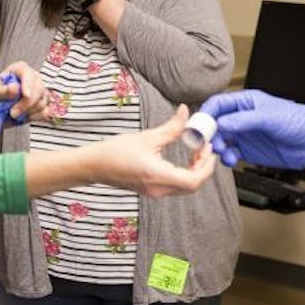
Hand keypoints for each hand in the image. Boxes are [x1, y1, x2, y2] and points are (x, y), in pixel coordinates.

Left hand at [0, 62, 48, 124]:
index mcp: (19, 69)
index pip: (28, 74)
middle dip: (27, 104)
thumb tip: (15, 88)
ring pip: (42, 102)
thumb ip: (2, 91)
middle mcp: (33, 78)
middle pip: (39, 89)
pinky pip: (45, 111)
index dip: (28, 84)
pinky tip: (24, 117)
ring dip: (28, 111)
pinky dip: (35, 117)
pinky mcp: (43, 103)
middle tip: (12, 113)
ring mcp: (40, 91)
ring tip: (14, 115)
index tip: (26, 95)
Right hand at [85, 106, 217, 196]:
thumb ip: (171, 127)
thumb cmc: (116, 151)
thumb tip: (186, 112)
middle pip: (192, 186)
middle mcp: (159, 189)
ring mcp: (155, 192)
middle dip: (203, 167)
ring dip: (195, 171)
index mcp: (158, 175)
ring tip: (196, 151)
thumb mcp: (147, 136)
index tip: (209, 150)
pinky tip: (184, 160)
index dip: (206, 168)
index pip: (193, 181)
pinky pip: (175, 186)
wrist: (95, 166)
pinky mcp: (152, 191)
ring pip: (185, 187)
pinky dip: (184, 174)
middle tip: (205, 148)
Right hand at [200, 90, 304, 169]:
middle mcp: (243, 118)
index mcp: (246, 102)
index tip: (199, 126)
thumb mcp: (270, 117)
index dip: (206, 114)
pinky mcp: (250, 151)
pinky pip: (231, 154)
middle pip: (215, 124)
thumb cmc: (300, 121)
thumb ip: (244, 120)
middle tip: (206, 143)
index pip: (218, 104)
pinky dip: (227, 158)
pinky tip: (231, 159)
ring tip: (222, 151)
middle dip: (208, 133)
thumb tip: (222, 123)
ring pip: (221, 140)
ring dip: (217, 147)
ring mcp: (246, 135)